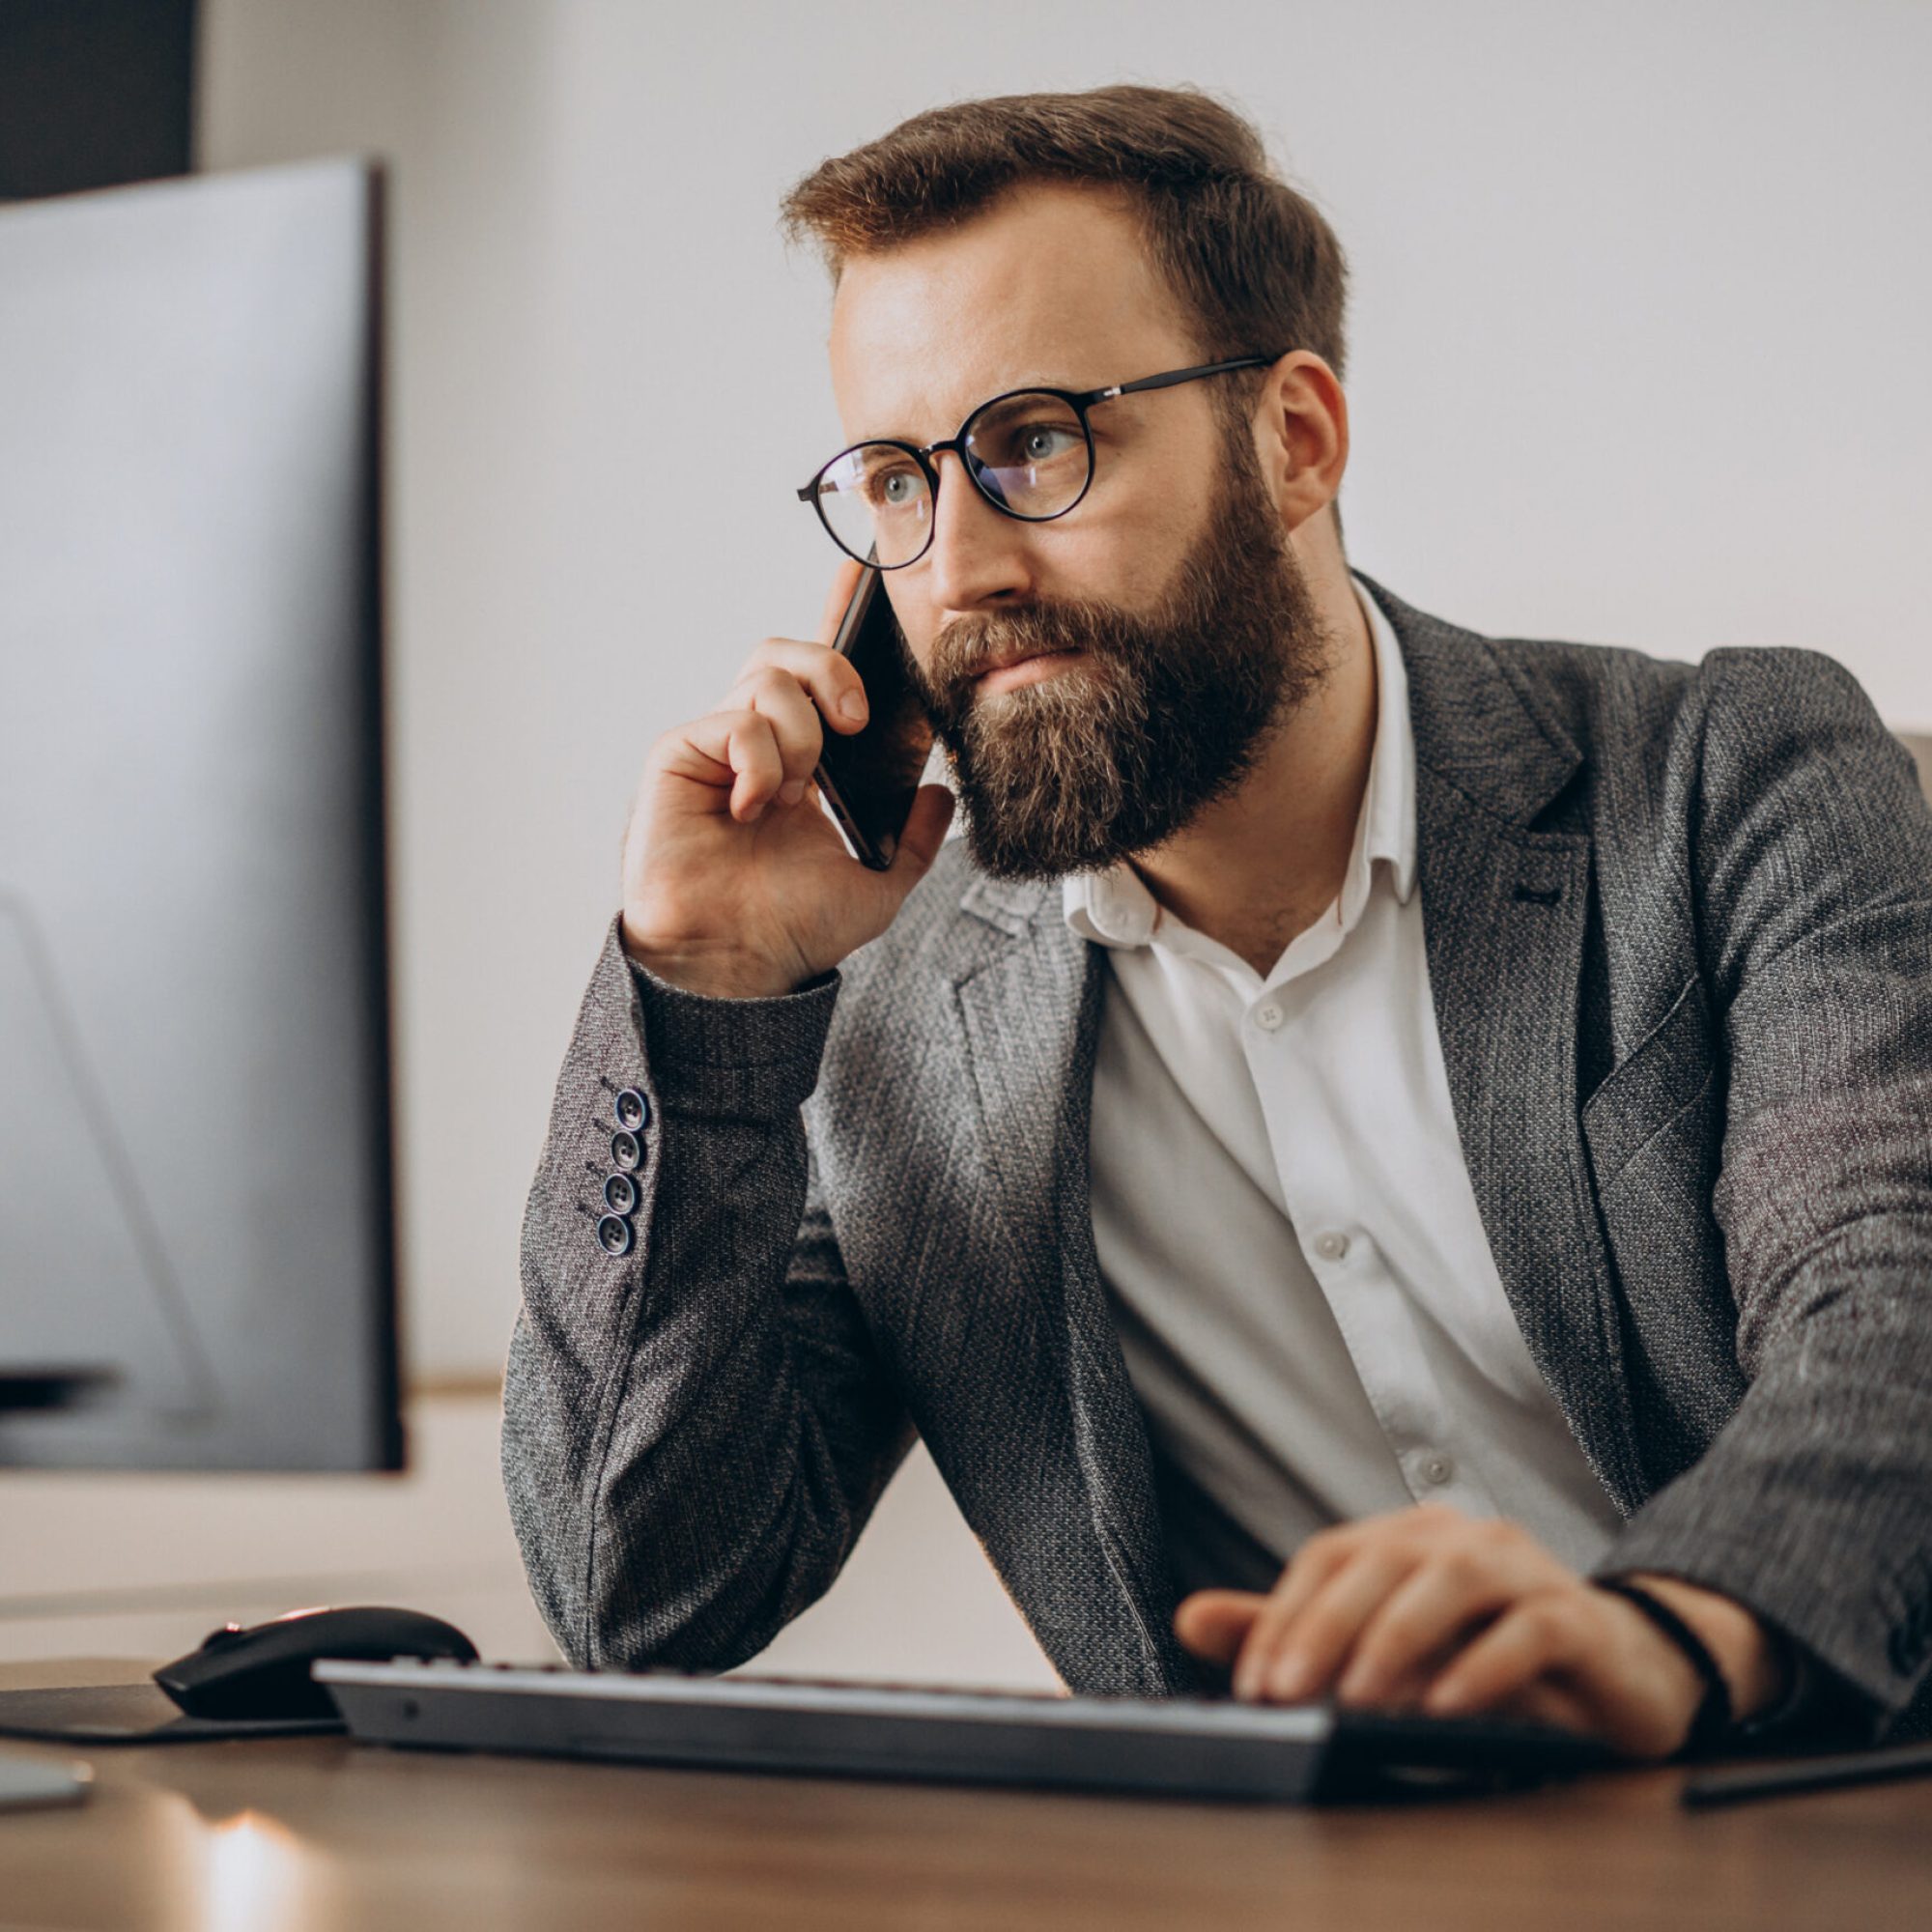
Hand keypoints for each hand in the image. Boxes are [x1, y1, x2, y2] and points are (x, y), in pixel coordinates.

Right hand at [620, 557, 953, 998]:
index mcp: (801, 764)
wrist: (737, 964)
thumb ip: (916, 842)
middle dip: (832, 669)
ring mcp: (716, 747)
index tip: (865, 579)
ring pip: (766, 679)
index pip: (818, 677)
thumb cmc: (788, 929)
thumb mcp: (877, 885)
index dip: (837, 621)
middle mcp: (756, 746)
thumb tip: (941, 795)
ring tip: (799, 793)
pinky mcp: (680, 755)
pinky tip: (757, 806)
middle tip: (857, 721)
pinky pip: (734, 718)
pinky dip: (760, 758)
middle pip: (787, 654)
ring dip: (800, 733)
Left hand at [1173, 1505, 1744, 1759]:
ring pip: (1451, 1582)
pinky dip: (1484, 1665)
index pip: (1328, 1557)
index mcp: (1406, 1535)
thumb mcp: (1385, 1647)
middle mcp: (1459, 1536)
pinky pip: (1529, 1629)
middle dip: (1326, 1627)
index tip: (1253, 1684)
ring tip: (1362, 1699)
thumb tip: (1189, 1618)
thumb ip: (1295, 1631)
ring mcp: (1522, 1567)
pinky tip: (1449, 1705)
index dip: (1283, 1616)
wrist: (1619, 1670)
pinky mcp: (1577, 1616)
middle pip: (1381, 1561)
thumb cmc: (1487, 1654)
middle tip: (1289, 1692)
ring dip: (1399, 1639)